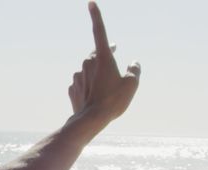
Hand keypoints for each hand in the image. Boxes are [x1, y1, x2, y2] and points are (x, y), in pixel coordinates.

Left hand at [68, 2, 139, 123]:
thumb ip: (135, 71)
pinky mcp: (72, 88)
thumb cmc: (113, 101)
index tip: (90, 2)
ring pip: (89, 70)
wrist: (90, 121)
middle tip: (113, 57)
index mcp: (102, 58)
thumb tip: (134, 64)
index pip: (99, 31)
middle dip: (104, 55)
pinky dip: (89, 88)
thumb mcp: (132, 85)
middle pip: (96, 54)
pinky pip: (82, 84)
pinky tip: (95, 97)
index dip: (96, 16)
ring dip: (97, 75)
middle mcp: (87, 63)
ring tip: (106, 90)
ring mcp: (78, 75)